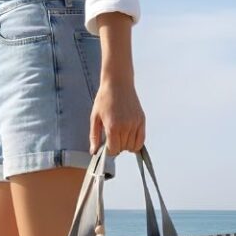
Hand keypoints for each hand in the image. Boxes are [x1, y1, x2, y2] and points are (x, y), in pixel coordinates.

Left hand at [89, 11, 144, 156]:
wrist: (118, 82)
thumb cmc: (104, 98)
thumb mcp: (95, 117)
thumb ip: (94, 136)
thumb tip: (93, 152)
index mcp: (113, 127)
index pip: (113, 150)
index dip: (109, 150)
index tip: (106, 144)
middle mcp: (126, 126)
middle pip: (122, 149)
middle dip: (116, 147)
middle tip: (112, 138)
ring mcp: (135, 123)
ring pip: (132, 146)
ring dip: (125, 145)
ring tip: (120, 136)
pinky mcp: (142, 120)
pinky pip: (141, 140)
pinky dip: (135, 143)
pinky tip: (129, 138)